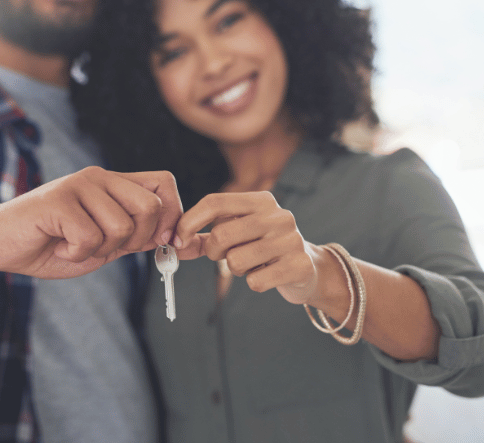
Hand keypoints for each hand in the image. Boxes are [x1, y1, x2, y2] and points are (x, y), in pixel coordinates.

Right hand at [0, 166, 181, 279]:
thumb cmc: (51, 245)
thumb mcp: (106, 247)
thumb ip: (144, 241)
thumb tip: (196, 245)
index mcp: (114, 184)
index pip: (166, 183)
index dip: (172, 216)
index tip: (159, 245)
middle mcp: (99, 177)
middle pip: (151, 207)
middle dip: (136, 241)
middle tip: (106, 248)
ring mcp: (78, 185)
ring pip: (121, 227)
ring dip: (100, 251)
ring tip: (74, 245)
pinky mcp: (57, 201)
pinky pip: (89, 237)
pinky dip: (75, 253)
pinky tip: (57, 245)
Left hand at [174, 191, 318, 303]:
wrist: (310, 268)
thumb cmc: (262, 247)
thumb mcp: (238, 233)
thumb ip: (204, 237)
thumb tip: (174, 244)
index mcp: (261, 200)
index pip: (214, 202)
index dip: (189, 221)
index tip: (177, 240)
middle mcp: (278, 215)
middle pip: (221, 234)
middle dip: (213, 252)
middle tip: (224, 256)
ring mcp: (291, 240)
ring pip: (235, 261)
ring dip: (235, 269)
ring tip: (251, 264)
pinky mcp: (299, 266)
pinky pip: (255, 281)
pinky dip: (254, 283)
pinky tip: (267, 275)